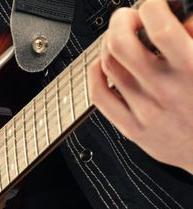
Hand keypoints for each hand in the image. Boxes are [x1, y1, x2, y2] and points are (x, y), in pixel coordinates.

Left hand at [88, 0, 192, 174]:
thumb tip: (180, 19)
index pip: (160, 28)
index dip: (151, 7)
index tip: (154, 5)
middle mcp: (166, 91)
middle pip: (121, 44)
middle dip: (121, 21)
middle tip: (129, 18)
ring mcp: (146, 112)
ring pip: (107, 66)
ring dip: (108, 44)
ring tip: (119, 39)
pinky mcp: (133, 129)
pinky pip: (100, 96)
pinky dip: (95, 73)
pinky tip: (103, 65)